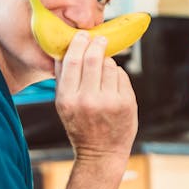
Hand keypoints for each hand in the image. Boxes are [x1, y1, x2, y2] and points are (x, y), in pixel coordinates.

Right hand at [55, 32, 137, 159]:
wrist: (101, 153)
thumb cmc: (80, 126)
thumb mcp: (63, 106)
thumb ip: (62, 79)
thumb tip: (63, 49)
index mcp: (68, 99)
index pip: (73, 62)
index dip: (78, 43)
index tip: (82, 35)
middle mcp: (88, 100)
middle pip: (93, 58)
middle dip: (96, 44)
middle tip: (99, 39)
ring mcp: (109, 102)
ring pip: (109, 65)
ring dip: (107, 61)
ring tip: (104, 69)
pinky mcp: (127, 103)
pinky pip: (122, 76)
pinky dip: (117, 74)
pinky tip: (113, 83)